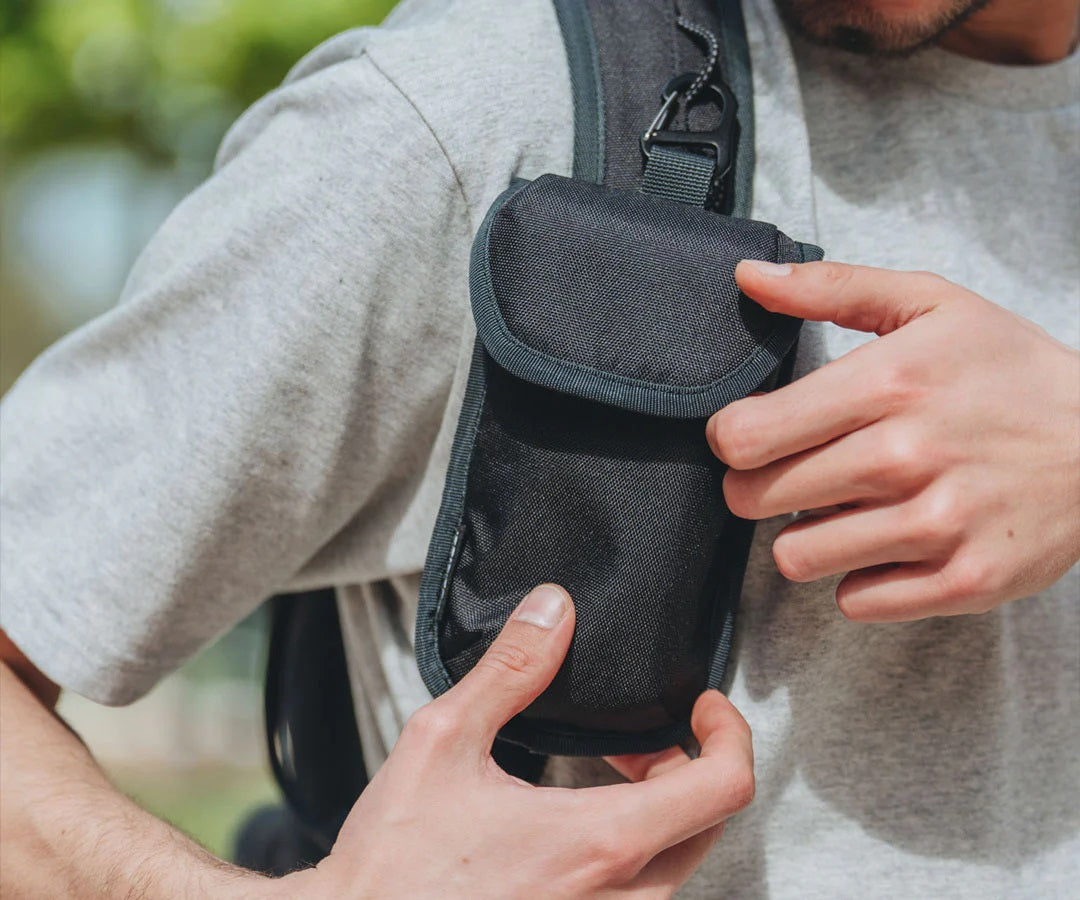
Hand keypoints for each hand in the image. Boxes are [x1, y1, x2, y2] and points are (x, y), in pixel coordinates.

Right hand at [289, 584, 753, 898]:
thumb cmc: (394, 862)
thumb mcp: (445, 741)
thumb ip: (510, 669)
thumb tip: (553, 610)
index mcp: (598, 843)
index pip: (723, 787)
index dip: (730, 733)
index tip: (704, 707)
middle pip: (708, 823)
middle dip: (687, 766)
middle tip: (639, 738)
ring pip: (677, 863)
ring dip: (661, 810)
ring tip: (608, 775)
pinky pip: (641, 893)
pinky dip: (633, 849)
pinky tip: (580, 825)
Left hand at [708, 260, 1079, 622]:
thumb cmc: (1010, 371)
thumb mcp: (930, 305)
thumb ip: (832, 288)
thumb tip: (748, 276)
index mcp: (889, 384)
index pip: (747, 436)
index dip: (730, 438)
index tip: (748, 434)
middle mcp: (907, 457)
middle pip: (756, 499)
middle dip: (757, 486)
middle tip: (791, 473)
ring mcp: (940, 525)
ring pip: (797, 557)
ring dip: (807, 535)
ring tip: (843, 508)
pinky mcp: (967, 580)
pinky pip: (857, 601)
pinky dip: (861, 577)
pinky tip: (887, 543)